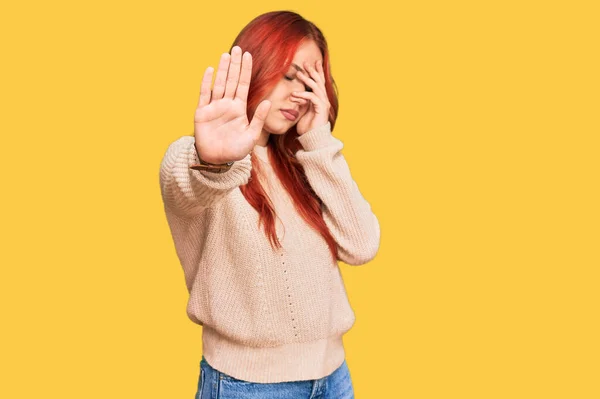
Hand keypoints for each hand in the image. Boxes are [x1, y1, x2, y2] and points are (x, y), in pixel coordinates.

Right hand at [194, 46, 271, 163]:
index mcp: (239, 109)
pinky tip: (210, 70)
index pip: (243, 85)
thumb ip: (258, 119)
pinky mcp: (202, 112)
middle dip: (234, 65)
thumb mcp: (251, 136)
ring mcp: (214, 107)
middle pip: (231, 80)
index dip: (245, 71)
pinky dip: (207, 82)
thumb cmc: (235, 150)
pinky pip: (204, 94)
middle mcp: (226, 105)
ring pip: (219, 84)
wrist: (217, 160)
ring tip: (226, 55)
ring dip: (222, 70)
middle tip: (237, 48)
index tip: (249, 56)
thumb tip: (268, 102)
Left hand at [291, 60, 330, 134]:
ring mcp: (323, 104)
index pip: (319, 83)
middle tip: (305, 63)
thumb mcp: (302, 111)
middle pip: (319, 82)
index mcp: (319, 100)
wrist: (312, 139)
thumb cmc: (307, 127)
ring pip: (316, 87)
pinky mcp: (321, 109)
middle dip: (313, 71)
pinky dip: (303, 95)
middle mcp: (323, 100)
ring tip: (298, 74)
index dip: (316, 72)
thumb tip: (294, 94)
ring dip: (307, 80)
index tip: (311, 63)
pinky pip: (312, 98)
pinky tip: (294, 94)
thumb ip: (301, 102)